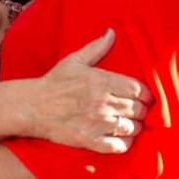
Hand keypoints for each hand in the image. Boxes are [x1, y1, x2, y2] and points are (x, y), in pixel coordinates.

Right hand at [28, 29, 154, 153]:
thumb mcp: (74, 60)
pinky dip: (125, 143)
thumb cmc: (54, 82)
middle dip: (141, 110)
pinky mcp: (91, 140)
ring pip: (132, 128)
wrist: (32, 106)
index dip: (146, 94)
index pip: (138, 89)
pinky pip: (119, 146)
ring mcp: (97, 123)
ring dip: (134, 126)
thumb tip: (112, 32)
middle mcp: (103, 103)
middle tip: (136, 110)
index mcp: (101, 81)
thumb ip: (97, 47)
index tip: (144, 97)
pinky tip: (121, 137)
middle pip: (138, 109)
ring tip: (129, 123)